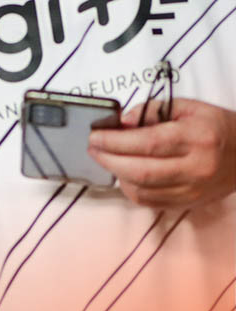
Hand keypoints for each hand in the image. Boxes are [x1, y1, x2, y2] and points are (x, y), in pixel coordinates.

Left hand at [90, 97, 235, 208]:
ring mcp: (194, 190)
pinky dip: (131, 190)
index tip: (94, 136)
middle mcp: (197, 168)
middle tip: (93, 148)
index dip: (115, 141)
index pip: (148, 143)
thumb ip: (152, 110)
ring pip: (143, 191)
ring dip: (117, 175)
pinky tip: (125, 175)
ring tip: (108, 159)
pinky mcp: (190, 203)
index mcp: (198, 138)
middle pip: (142, 171)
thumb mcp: (189, 107)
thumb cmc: (216, 127)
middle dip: (109, 159)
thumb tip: (122, 122)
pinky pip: (151, 202)